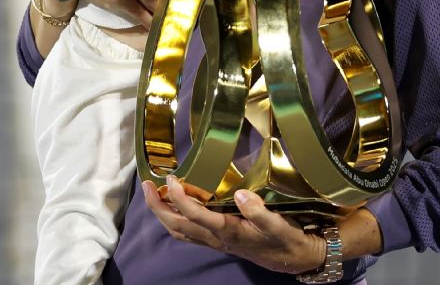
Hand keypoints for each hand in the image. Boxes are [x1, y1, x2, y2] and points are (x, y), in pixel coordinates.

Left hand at [140, 176, 325, 274]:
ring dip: (162, 214)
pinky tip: (173, 208)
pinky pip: (187, 233)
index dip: (179, 197)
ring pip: (179, 231)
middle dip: (158, 207)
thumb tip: (239, 193)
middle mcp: (216, 238)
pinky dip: (174, 220)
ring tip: (152, 194)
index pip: (195, 215)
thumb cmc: (285, 239)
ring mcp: (215, 241)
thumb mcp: (278, 225)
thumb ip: (259, 211)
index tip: (170, 179)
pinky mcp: (217, 240)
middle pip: (177, 226)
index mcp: (228, 231)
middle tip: (146, 185)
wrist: (293, 259)